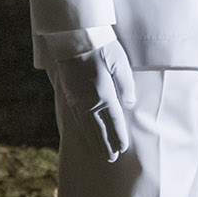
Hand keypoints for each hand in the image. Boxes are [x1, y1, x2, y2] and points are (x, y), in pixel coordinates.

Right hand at [51, 38, 138, 161]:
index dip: (118, 136)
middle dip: (106, 145)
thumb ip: (126, 85)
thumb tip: (129, 104)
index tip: (122, 149)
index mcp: (103, 94)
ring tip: (99, 154)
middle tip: (111, 159)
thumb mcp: (120, 62)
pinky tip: (85, 135)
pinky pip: (75, 119)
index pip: (114, 121)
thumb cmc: (100, 46)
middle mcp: (88, 101)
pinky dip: (82, 131)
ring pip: (86, 127)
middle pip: (99, 129)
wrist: (73, 37)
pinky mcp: (68, 95)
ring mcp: (76, 100)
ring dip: (93, 142)